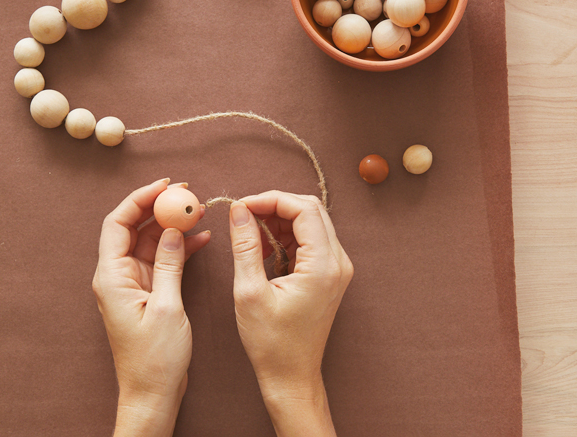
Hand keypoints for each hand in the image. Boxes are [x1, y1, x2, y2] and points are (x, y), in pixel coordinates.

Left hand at [92, 179, 209, 436]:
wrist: (154, 391)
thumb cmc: (155, 357)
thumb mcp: (166, 306)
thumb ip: (169, 264)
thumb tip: (172, 229)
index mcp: (112, 276)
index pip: (119, 223)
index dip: (140, 198)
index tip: (166, 185)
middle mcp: (119, 274)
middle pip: (135, 227)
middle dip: (160, 207)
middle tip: (188, 194)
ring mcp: (134, 281)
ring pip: (151, 240)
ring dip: (173, 226)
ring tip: (199, 212)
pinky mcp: (149, 289)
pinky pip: (163, 258)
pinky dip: (180, 246)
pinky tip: (202, 238)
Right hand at [228, 191, 353, 436]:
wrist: (291, 376)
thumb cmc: (271, 343)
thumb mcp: (249, 292)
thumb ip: (245, 245)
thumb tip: (239, 210)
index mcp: (324, 265)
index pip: (304, 209)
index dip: (271, 199)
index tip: (242, 205)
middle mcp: (337, 262)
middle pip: (310, 210)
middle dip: (275, 206)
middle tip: (244, 215)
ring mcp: (336, 267)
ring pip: (309, 222)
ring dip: (278, 221)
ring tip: (250, 235)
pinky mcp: (328, 272)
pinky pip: (308, 239)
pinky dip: (284, 236)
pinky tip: (262, 249)